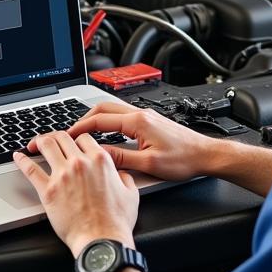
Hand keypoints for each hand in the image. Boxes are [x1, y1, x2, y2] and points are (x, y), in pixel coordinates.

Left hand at [14, 132, 138, 255]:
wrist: (101, 240)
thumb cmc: (116, 222)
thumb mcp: (131, 194)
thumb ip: (125, 178)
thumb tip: (121, 175)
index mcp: (100, 160)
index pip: (84, 137)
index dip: (77, 138)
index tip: (72, 142)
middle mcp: (80, 163)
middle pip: (63, 137)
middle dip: (56, 136)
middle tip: (52, 140)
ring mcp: (62, 175)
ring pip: (46, 145)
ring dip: (40, 141)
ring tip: (35, 144)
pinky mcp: (48, 191)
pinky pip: (31, 170)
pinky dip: (22, 160)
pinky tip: (18, 157)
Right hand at [31, 103, 223, 182]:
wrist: (205, 155)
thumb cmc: (183, 160)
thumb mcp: (148, 164)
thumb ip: (120, 158)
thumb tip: (97, 155)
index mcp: (137, 121)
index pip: (99, 119)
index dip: (79, 128)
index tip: (66, 136)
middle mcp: (140, 114)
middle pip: (103, 108)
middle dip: (83, 119)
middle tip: (69, 132)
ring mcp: (145, 116)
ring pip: (112, 111)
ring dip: (95, 119)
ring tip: (82, 133)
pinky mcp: (150, 122)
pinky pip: (122, 117)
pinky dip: (108, 123)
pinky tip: (105, 134)